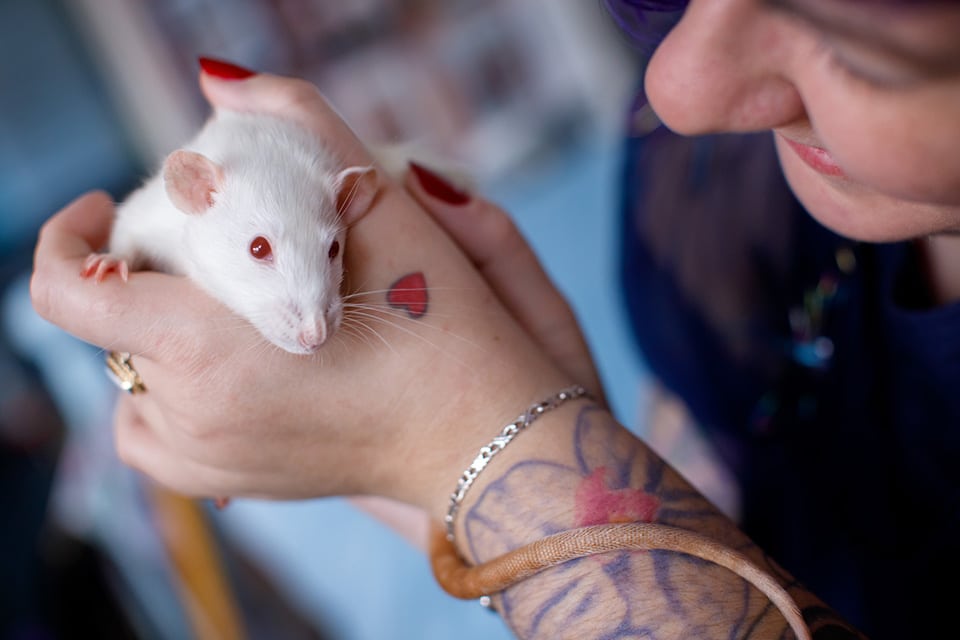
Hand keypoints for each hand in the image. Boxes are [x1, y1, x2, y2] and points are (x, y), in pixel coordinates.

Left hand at [30, 67, 570, 520]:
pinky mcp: (229, 484)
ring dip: (152, 337)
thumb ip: (306, 124)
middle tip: (207, 254)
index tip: (101, 209)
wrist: (483, 435)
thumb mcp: (387, 209)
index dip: (66, 239)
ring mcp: (208, 459)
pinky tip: (217, 370)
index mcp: (208, 346)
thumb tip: (224, 80)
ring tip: (216, 311)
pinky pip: (151, 434)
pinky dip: (165, 396)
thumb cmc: (444, 328)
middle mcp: (193, 413)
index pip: (69, 293)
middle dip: (141, 278)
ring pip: (127, 380)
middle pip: (109, 327)